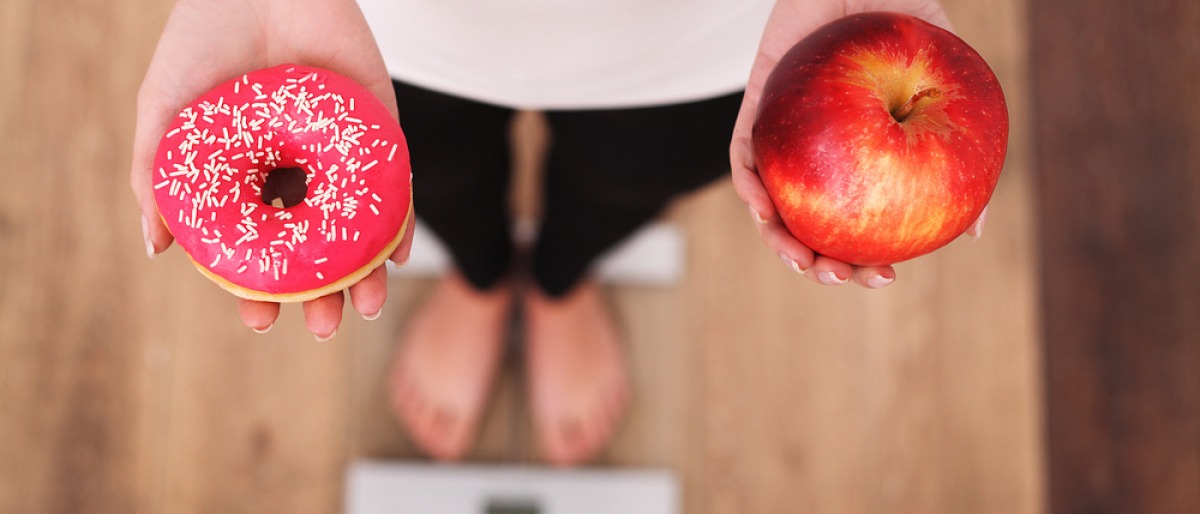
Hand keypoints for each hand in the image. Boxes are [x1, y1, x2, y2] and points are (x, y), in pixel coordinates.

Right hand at [131, 0, 412, 338]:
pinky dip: (399, 221)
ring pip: (358, 227)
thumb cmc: (203, 41)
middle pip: (316, 247)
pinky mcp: (379, 129)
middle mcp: (298, 172)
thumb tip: (156, 249)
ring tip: (361, 307)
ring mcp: (340, 154)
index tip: (260, 320)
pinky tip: (394, 257)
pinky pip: (395, 184)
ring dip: (363, 272)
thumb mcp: (166, 112)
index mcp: (251, 177)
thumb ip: (157, 177)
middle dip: (320, 293)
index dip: (260, 287)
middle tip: (323, 326)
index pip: (261, 246)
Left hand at [730, 0, 983, 287]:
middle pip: (811, 228)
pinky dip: (751, 188)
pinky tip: (764, 207)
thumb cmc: (905, 19)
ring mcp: (786, 139)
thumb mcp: (945, 80)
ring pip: (772, 208)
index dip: (866, 260)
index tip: (885, 277)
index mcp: (863, 160)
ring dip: (780, 242)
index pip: (859, 224)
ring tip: (803, 262)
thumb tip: (975, 229)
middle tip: (841, 277)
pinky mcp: (756, 112)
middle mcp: (823, 157)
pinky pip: (744, 159)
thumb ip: (959, 147)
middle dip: (820, 266)